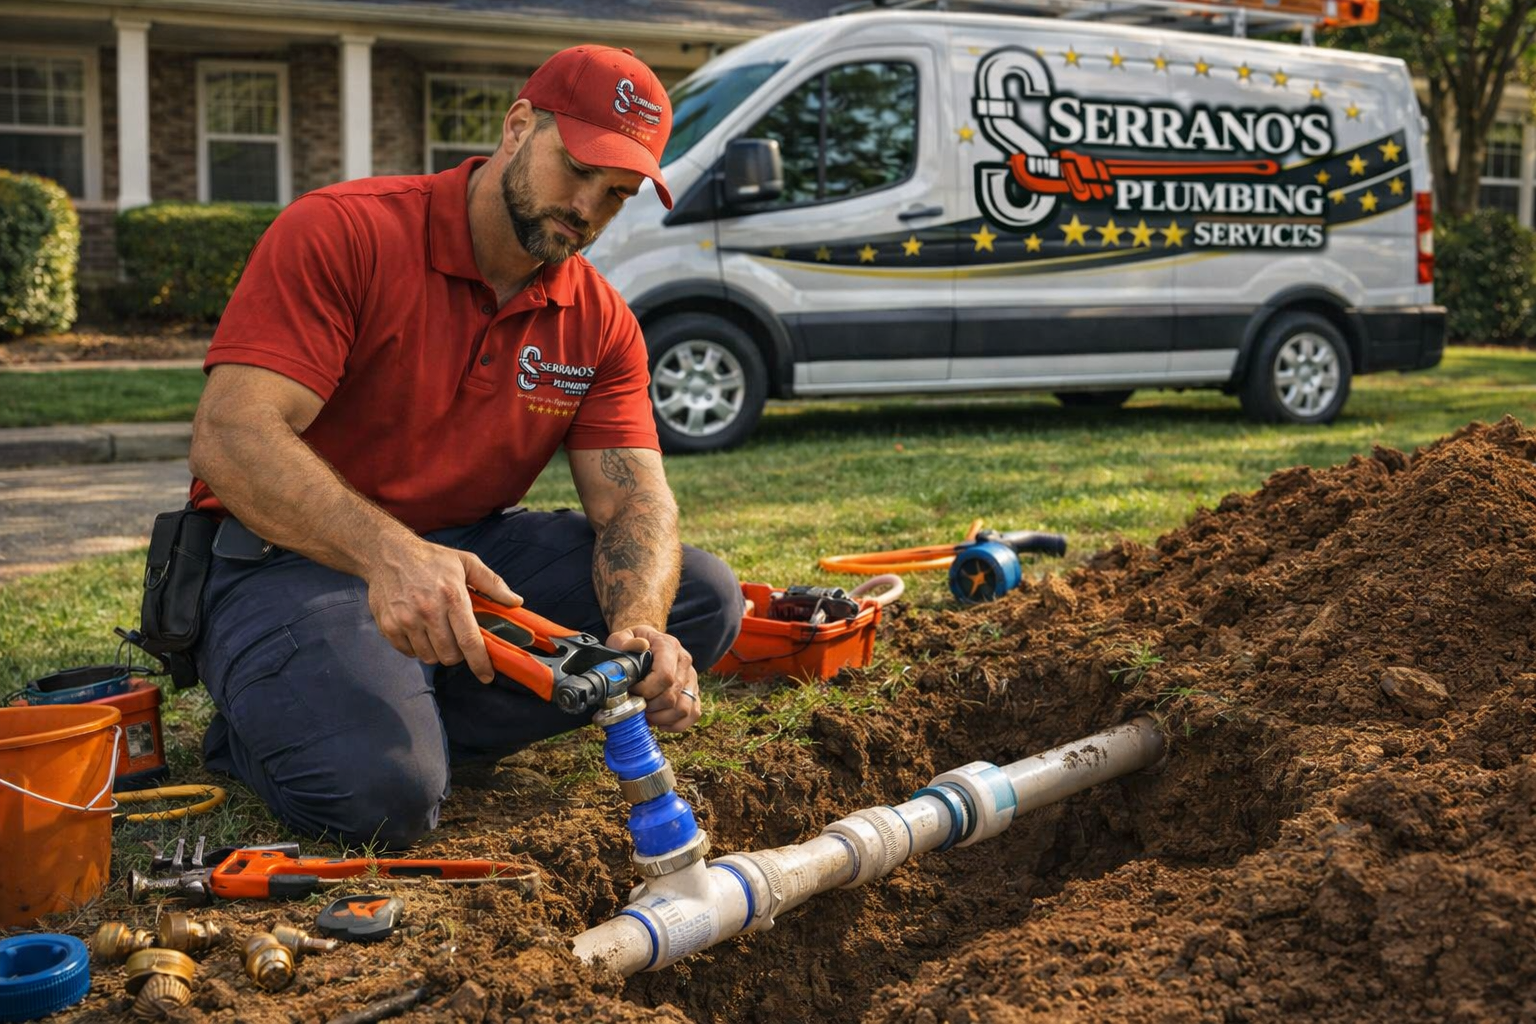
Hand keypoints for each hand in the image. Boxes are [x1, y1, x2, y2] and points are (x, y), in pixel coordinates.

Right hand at [364, 537, 520, 682]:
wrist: (387, 553)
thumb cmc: (431, 558)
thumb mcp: (466, 562)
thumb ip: (492, 583)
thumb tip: (516, 602)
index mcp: (452, 596)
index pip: (469, 640)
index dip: (480, 662)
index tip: (487, 676)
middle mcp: (428, 611)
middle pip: (449, 655)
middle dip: (458, 655)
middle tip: (457, 640)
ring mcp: (406, 620)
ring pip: (429, 657)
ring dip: (437, 652)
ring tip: (437, 632)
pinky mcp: (388, 626)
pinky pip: (409, 652)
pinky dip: (417, 648)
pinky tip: (419, 631)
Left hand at [607, 624, 699, 731]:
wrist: (647, 645)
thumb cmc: (633, 644)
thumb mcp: (622, 636)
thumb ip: (624, 641)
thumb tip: (640, 646)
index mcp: (669, 646)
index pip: (665, 676)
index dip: (646, 690)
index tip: (632, 690)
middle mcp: (685, 662)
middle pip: (672, 696)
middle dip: (650, 706)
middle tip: (636, 705)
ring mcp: (691, 678)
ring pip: (683, 709)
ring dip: (661, 718)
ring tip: (646, 714)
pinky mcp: (693, 692)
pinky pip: (692, 714)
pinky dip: (676, 724)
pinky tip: (660, 722)